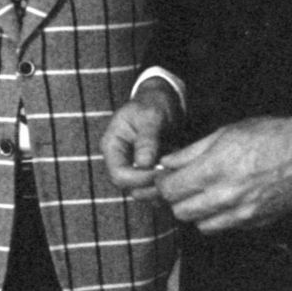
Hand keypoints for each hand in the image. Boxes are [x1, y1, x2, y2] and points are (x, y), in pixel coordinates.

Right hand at [102, 79, 180, 198]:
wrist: (163, 100)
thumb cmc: (154, 103)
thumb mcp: (151, 116)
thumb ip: (147, 140)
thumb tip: (143, 164)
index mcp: (112, 146)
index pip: (119, 175)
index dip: (140, 179)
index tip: (162, 172)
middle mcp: (119, 159)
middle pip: (129, 187)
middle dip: (151, 186)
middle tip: (174, 177)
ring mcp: (132, 166)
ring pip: (142, 190)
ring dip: (160, 188)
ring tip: (178, 175)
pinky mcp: (146, 169)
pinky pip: (153, 186)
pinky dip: (166, 185)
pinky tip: (179, 174)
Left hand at [155, 113, 291, 233]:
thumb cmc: (270, 137)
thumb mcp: (223, 134)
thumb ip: (190, 152)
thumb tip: (167, 162)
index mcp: (213, 170)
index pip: (170, 190)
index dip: (162, 183)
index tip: (164, 176)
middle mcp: (226, 196)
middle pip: (182, 212)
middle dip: (176, 199)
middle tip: (181, 186)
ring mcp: (243, 213)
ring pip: (202, 225)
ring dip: (197, 212)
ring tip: (203, 194)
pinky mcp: (258, 222)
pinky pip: (227, 228)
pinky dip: (220, 218)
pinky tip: (225, 201)